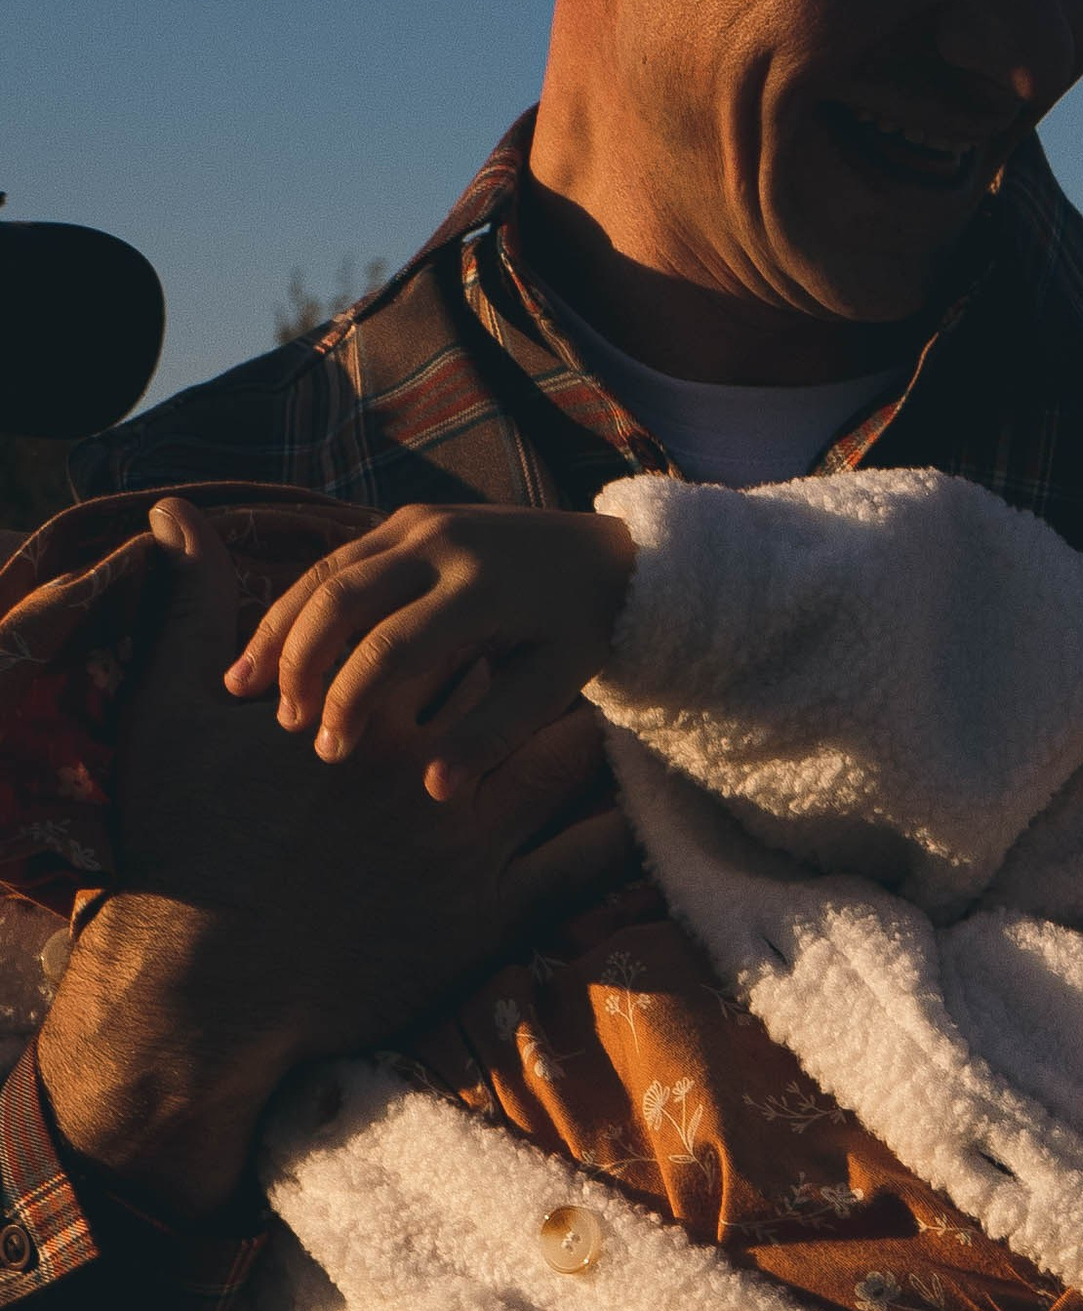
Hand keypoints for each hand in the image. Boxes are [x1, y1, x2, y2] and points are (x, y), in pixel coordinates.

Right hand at [37, 499, 632, 1219]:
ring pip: (561, 762)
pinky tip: (638, 811)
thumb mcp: (171, 718)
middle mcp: (427, 764)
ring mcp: (469, 840)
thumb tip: (174, 514)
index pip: (439, 635)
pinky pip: (585, 863)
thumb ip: (189, 608)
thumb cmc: (188, 847)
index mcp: (362, 708)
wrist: (210, 985)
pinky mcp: (494, 913)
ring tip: (605, 722)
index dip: (467, 617)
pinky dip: (619, 833)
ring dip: (587, 735)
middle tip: (564, 646)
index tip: (490, 611)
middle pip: (511, 686)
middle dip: (534, 662)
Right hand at [225, 501, 637, 800]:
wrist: (610, 554)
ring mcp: (419, 522)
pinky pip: (338, 558)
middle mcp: (441, 543)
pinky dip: (298, 602)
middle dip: (297, 660)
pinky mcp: (407, 519)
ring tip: (244, 685)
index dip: (350, 700)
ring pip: (326, 570)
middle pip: (339, 597)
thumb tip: (436, 790)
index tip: (326, 751)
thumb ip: (494, 735)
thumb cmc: (583, 633)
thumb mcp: (554, 686)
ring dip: (281, 626)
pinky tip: (274, 648)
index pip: (391, 647)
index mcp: (480, 588)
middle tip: (277, 721)